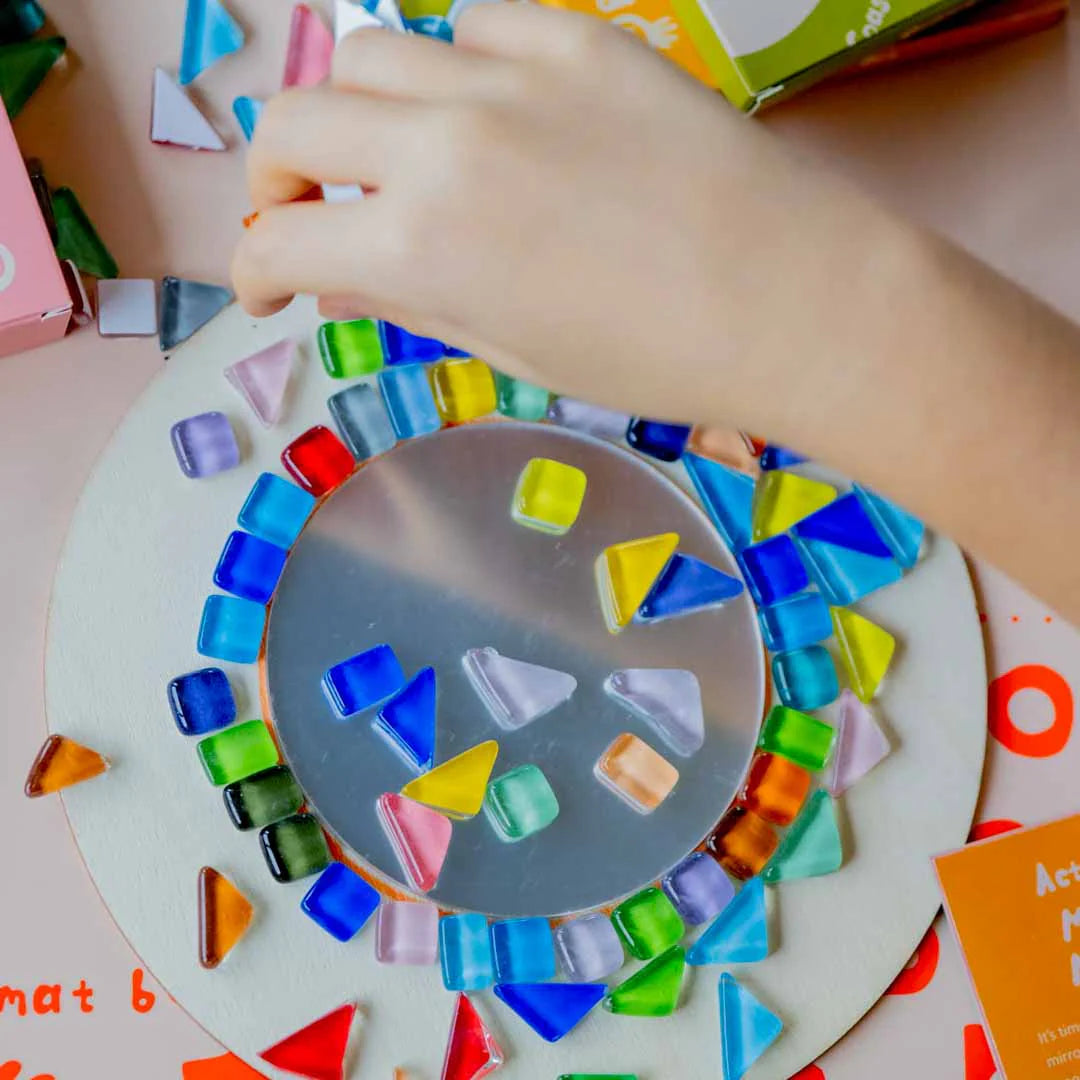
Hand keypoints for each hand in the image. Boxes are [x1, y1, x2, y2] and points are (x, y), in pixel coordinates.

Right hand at [233, 3, 880, 420]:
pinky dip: (452, 69)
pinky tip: (484, 113)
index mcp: (419, 245)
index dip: (257, 270)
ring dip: (356, 111)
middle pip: (293, 121)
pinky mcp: (576, 36)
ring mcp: (508, 77)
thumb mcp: (511, 348)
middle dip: (277, 177)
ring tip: (397, 156)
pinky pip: (473, 26)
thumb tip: (337, 270)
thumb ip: (408, 298)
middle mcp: (441, 145)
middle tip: (307, 211)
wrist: (792, 300)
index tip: (269, 285)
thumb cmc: (651, 360)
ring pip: (369, 54)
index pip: (280, 240)